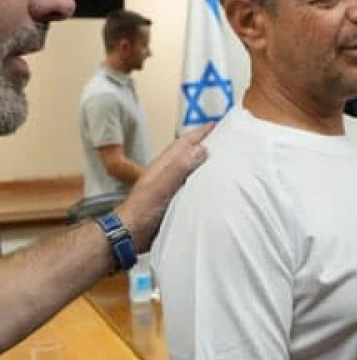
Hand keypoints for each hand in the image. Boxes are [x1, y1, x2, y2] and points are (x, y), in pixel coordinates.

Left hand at [115, 124, 213, 250]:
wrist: (129, 234)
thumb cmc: (141, 210)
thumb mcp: (161, 186)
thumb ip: (179, 167)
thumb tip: (201, 149)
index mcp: (164, 164)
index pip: (185, 142)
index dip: (200, 132)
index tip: (216, 125)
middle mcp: (168, 172)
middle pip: (189, 152)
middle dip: (205, 142)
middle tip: (224, 138)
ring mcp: (170, 185)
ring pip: (191, 167)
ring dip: (205, 161)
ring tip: (222, 158)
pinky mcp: (173, 199)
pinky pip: (192, 184)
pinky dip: (203, 180)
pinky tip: (211, 185)